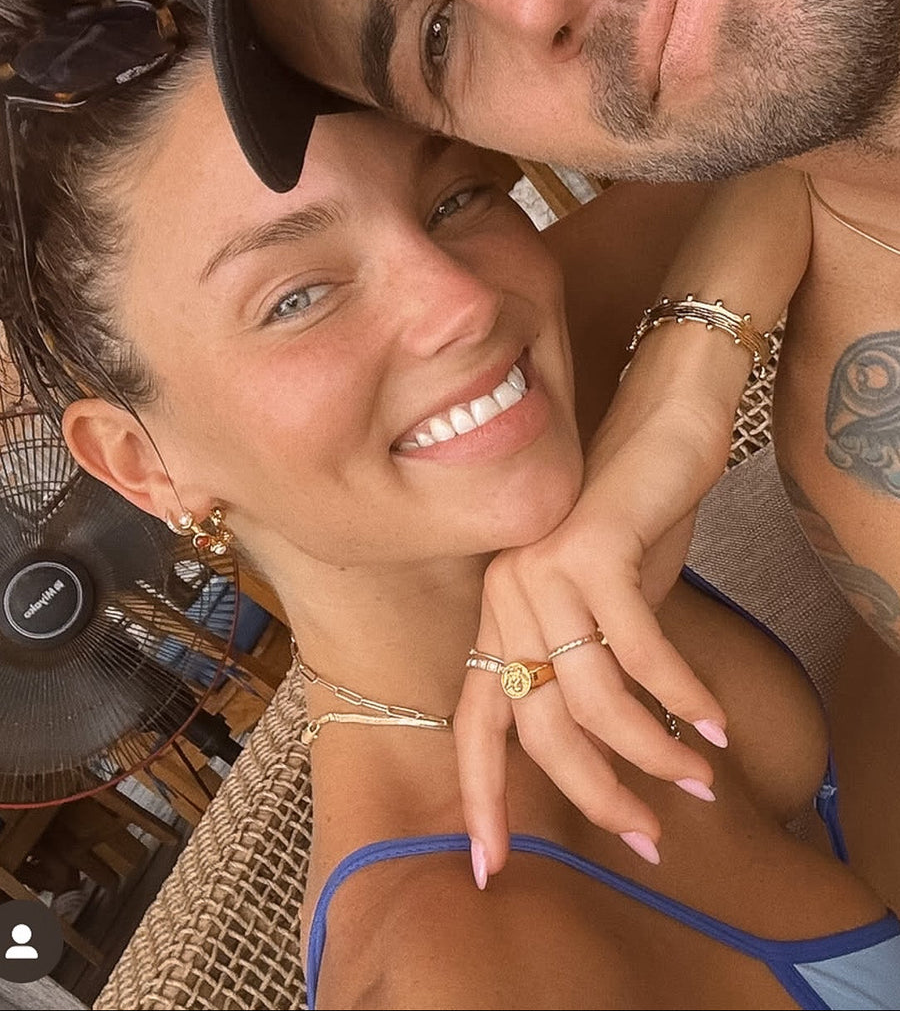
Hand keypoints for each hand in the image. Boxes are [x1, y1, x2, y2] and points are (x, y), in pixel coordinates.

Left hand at [454, 366, 734, 883]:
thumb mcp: (600, 612)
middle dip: (596, 794)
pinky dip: (683, 696)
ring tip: (700, 780)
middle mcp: (506, 598)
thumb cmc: (630, 527)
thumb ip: (590, 672)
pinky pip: (640, 652)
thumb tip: (611, 758)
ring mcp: (541, 572)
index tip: (492, 869)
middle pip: (539, 728)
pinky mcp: (591, 550)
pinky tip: (716, 724)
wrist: (658, 431)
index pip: (476, 725)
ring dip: (653, 752)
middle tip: (648, 839)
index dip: (482, 798)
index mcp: (499, 618)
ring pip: (591, 699)